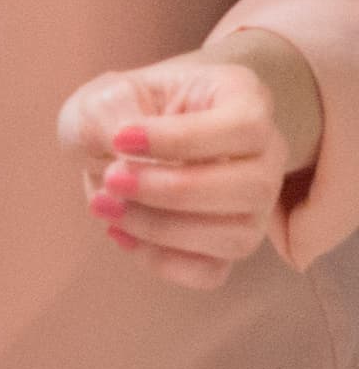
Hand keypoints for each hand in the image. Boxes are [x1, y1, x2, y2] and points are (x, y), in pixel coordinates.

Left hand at [59, 56, 298, 288]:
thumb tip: (133, 162)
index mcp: (243, 98)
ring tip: (104, 204)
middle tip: (111, 179)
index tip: (120, 138)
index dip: (181, 140)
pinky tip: (120, 233)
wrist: (111, 138)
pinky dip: (161, 260)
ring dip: (161, 229)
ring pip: (236, 237)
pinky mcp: (228, 245)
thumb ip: (112, 118)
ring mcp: (254, 206)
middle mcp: (265, 155)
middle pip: (252, 188)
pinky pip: (211, 271)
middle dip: (172, 191)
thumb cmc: (117, 109)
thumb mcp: (102, 98)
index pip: (244, 128)